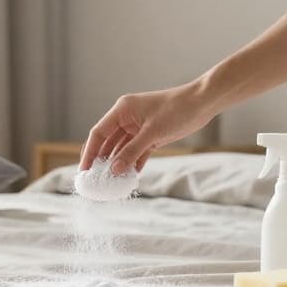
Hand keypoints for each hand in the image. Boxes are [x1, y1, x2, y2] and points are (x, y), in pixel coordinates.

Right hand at [79, 83, 218, 173]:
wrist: (202, 103)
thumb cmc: (177, 110)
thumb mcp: (152, 133)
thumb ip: (131, 152)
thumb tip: (113, 170)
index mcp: (122, 110)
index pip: (98, 133)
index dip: (89, 152)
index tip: (84, 171)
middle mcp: (126, 118)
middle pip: (107, 143)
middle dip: (101, 161)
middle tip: (95, 181)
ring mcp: (138, 128)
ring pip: (121, 149)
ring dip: (117, 165)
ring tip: (111, 183)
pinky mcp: (150, 136)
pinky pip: (136, 152)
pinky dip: (132, 164)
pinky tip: (128, 177)